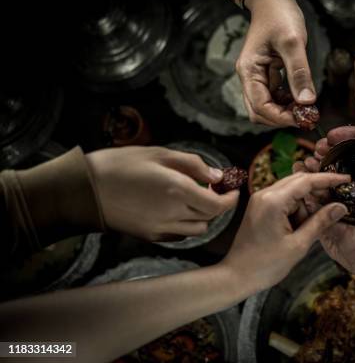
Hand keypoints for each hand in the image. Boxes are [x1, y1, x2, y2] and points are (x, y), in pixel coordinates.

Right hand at [86, 146, 238, 240]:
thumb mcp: (159, 153)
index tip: (233, 190)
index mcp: (178, 190)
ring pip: (197, 229)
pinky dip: (186, 224)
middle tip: (212, 190)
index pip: (218, 205)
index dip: (231, 199)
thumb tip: (217, 177)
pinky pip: (179, 234)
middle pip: (210, 218)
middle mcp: (173, 213)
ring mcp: (161, 228)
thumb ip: (193, 165)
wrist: (84, 190)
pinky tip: (176, 209)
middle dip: (217, 205)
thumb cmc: (120, 164)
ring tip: (194, 199)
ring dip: (203, 216)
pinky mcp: (150, 236)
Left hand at [221, 172, 349, 292]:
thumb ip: (320, 222)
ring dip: (304, 206)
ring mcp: (260, 199)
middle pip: (299, 181)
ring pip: (292, 191)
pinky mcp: (259, 207)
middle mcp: (264, 194)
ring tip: (304, 231)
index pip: (306, 181)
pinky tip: (298, 227)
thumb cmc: (265, 264)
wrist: (237, 275)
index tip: (345, 179)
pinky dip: (294, 209)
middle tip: (335, 203)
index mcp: (273, 201)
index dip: (328, 179)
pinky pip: (283, 199)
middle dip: (317, 192)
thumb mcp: (298, 244)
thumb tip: (340, 206)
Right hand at [237, 0, 314, 126]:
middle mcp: (249, 77)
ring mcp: (257, 77)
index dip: (280, 118)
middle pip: (259, 112)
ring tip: (306, 107)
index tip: (302, 118)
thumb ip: (299, 73)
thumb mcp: (293, 42)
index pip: (260, 107)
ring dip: (284, 112)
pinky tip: (300, 97)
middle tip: (306, 116)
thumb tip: (307, 101)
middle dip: (281, 118)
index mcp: (249, 71)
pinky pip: (273, 96)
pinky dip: (286, 102)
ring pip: (266, 107)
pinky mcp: (266, 75)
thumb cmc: (279, 15)